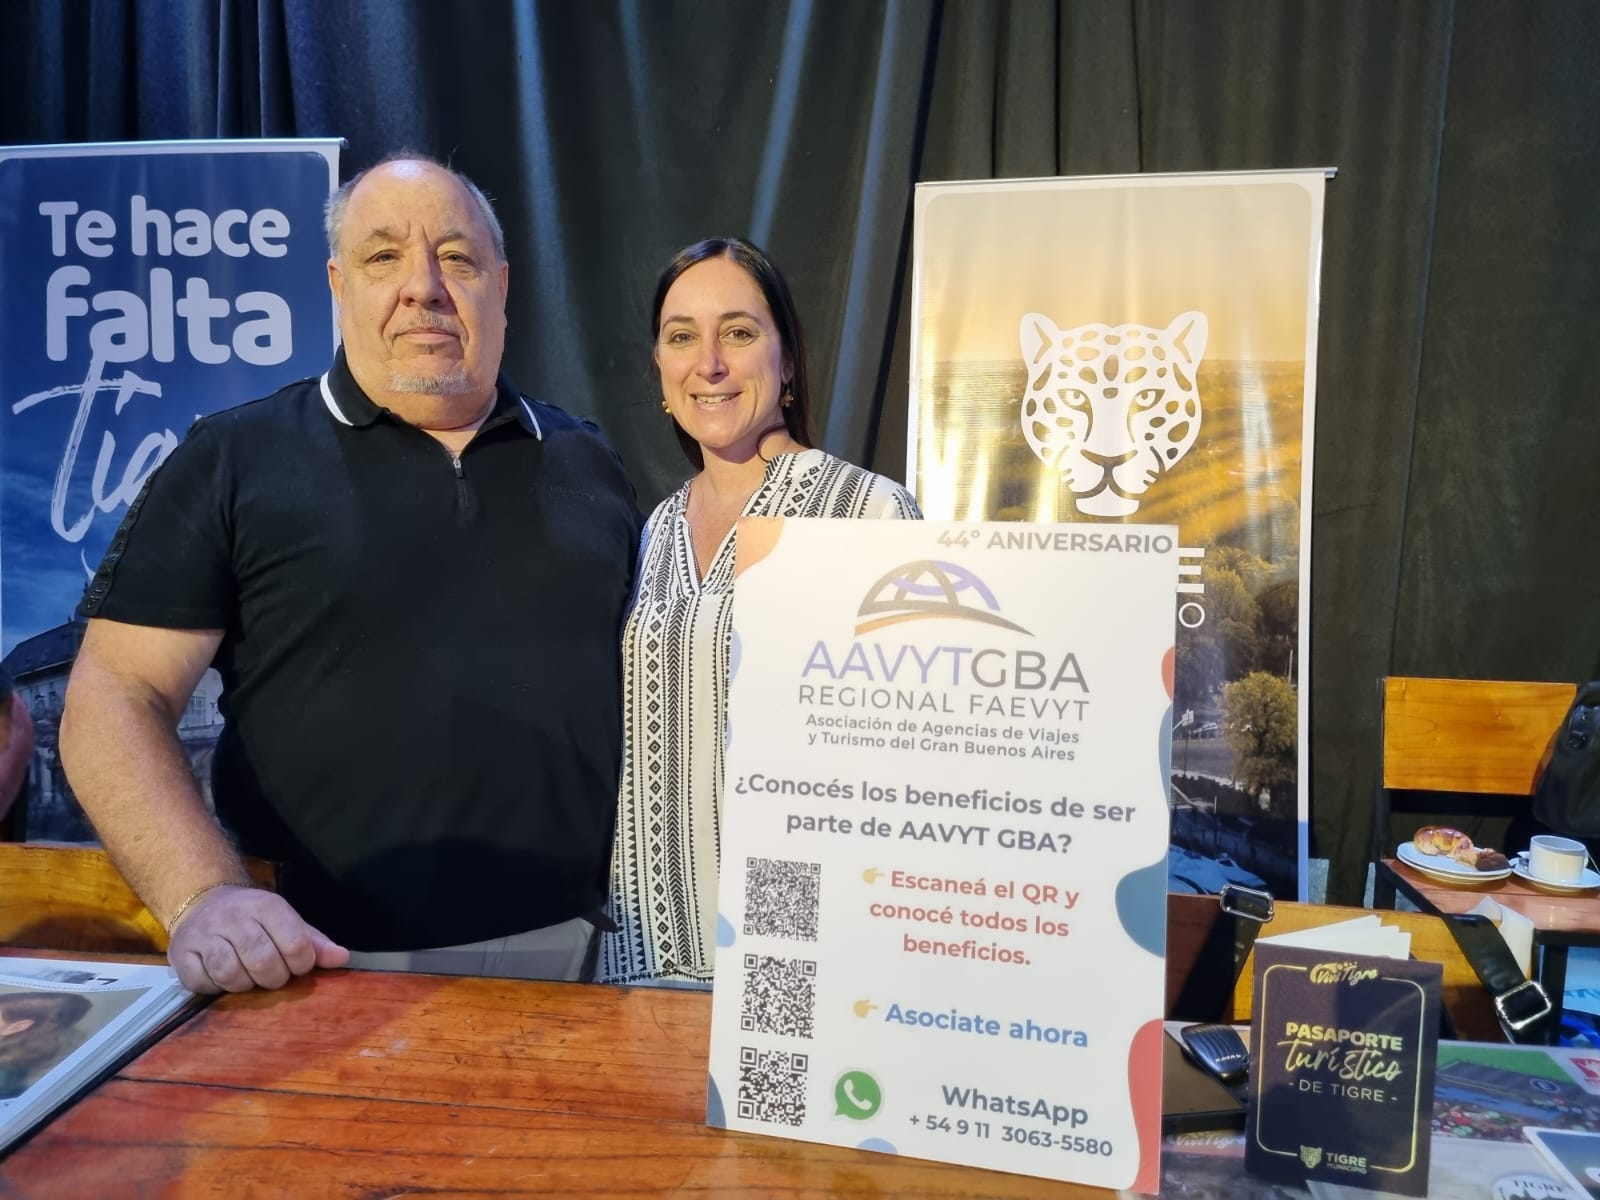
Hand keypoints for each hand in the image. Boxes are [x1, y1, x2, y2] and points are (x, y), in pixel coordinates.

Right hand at [167, 885, 349, 993]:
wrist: (204, 901)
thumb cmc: (253, 919)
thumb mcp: (287, 921)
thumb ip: (314, 941)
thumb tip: (342, 958)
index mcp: (266, 906)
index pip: (296, 944)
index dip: (301, 965)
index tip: (296, 966)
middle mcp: (234, 917)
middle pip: (263, 962)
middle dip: (274, 978)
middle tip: (272, 975)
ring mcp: (204, 935)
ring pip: (231, 974)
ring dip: (244, 984)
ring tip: (248, 976)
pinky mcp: (181, 954)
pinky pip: (202, 983)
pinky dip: (215, 987)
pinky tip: (221, 977)